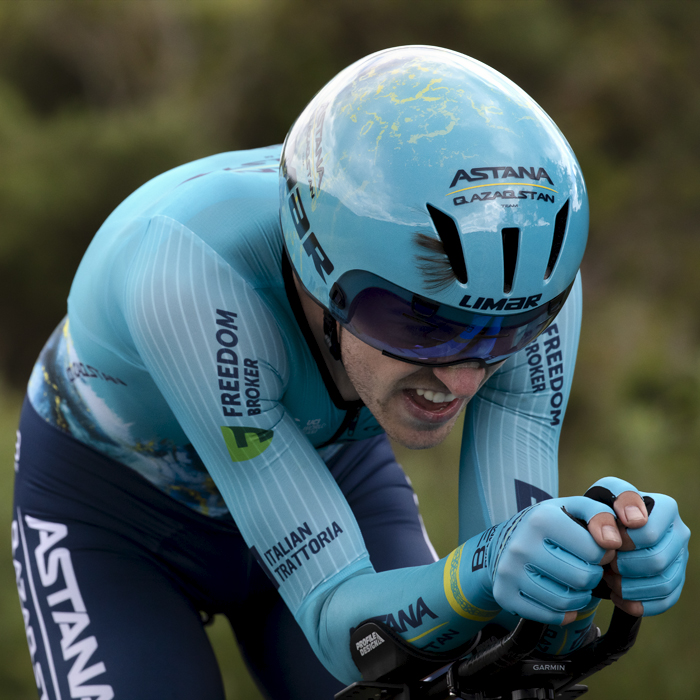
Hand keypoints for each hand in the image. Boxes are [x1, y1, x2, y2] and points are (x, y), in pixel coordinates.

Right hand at [485, 497, 618, 624]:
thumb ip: (601, 515)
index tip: (596, 551)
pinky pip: (549, 616)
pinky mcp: (505, 594)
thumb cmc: (550, 525)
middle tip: (586, 568)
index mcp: (541, 519)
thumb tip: (613, 542)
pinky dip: (563, 612)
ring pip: (566, 601)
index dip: (603, 554)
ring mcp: (510, 571)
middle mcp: (522, 545)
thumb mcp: (574, 509)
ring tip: (576, 584)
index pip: (594, 550)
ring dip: (580, 596)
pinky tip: (561, 596)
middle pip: (582, 578)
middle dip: (592, 576)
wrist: (505, 542)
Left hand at [585, 477, 689, 617]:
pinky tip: (617, 596)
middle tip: (606, 563)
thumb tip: (631, 524)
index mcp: (664, 508)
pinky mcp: (676, 581)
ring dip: (630, 587)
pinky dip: (638, 604)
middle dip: (625, 566)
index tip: (609, 542)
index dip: (625, 542)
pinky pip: (664, 601)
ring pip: (663, 584)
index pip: (649, 533)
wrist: (603, 529)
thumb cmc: (601, 512)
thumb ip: (609, 507)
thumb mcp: (599, 501)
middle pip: (657, 561)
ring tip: (609, 579)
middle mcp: (678, 533)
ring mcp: (680, 558)